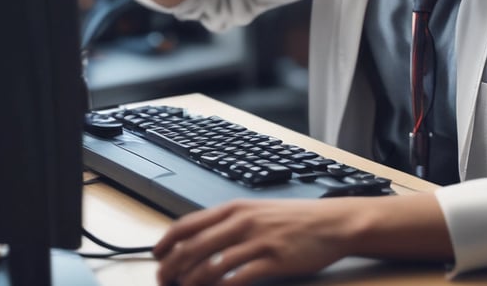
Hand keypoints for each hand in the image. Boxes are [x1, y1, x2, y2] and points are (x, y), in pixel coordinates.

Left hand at [153, 198, 358, 285]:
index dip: (167, 242)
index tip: (156, 256)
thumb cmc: (294, 219)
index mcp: (235, 208)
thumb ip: (229, 223)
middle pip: (193, 247)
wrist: (330, 223)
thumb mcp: (257, 212)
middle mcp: (242, 222)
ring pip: (211, 265)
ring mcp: (257, 241)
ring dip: (192, 283)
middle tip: (164, 281)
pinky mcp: (273, 261)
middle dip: (172, 268)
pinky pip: (237, 279)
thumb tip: (200, 241)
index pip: (189, 223)